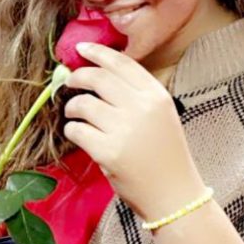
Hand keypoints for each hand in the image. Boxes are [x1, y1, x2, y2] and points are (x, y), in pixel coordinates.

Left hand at [63, 42, 205, 220]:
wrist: (174, 195)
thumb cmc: (164, 153)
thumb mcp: (160, 114)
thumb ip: (135, 93)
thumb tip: (96, 71)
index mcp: (156, 95)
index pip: (121, 63)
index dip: (97, 52)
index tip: (80, 48)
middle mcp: (141, 108)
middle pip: (97, 78)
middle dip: (77, 77)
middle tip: (68, 81)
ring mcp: (124, 130)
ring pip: (83, 103)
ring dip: (72, 107)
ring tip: (73, 112)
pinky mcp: (107, 151)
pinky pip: (76, 130)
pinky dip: (72, 129)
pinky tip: (78, 133)